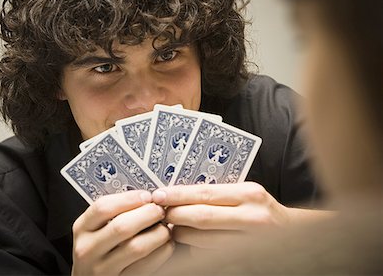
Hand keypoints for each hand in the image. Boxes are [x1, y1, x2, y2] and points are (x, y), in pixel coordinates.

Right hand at [71, 190, 173, 275]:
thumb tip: (145, 197)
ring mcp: (102, 268)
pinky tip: (165, 245)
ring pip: (137, 246)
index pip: (103, 207)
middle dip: (147, 214)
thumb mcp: (95, 230)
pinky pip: (146, 265)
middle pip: (122, 226)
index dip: (129, 199)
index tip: (146, 196)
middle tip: (160, 210)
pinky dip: (161, 252)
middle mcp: (88, 249)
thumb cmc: (98, 251)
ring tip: (165, 228)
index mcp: (83, 228)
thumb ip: (113, 214)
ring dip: (158, 234)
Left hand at [152, 182, 290, 249]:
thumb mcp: (246, 194)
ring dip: (181, 233)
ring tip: (172, 227)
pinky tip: (188, 242)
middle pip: (201, 217)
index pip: (204, 193)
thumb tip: (179, 195)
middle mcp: (253, 216)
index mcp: (250, 194)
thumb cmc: (261, 209)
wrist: (293, 234)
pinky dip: (194, 248)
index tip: (158, 195)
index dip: (177, 195)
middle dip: (175, 215)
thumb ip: (218, 194)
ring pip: (203, 240)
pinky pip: (211, 254)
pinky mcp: (246, 258)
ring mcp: (251, 240)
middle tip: (160, 212)